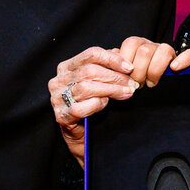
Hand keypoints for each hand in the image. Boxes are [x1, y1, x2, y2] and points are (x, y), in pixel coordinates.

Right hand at [49, 39, 189, 165]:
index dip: (112, 59)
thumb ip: (107, 67)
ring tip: (126, 93)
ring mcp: (57, 98)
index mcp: (67, 67)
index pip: (91, 54)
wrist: (81, 136)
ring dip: (111, 90)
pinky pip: (80, 107)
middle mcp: (58, 80)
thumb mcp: (99, 82)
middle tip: (132, 84)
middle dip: (115, 77)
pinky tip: (106, 105)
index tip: (130, 67)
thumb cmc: (90, 105)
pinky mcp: (61, 115)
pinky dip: (97, 104)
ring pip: (86, 87)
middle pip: (90, 71)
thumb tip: (120, 53)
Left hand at [117, 36, 189, 87]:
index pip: (131, 43)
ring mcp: (169, 52)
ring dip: (155, 70)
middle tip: (137, 84)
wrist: (152, 89)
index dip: (127, 61)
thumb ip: (114, 63)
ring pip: (164, 50)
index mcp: (138, 45)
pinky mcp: (185, 60)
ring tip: (150, 83)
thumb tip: (110, 56)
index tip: (126, 77)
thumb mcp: (121, 71)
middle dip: (139, 71)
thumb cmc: (133, 80)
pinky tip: (174, 68)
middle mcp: (153, 45)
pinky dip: (183, 60)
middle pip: (145, 50)